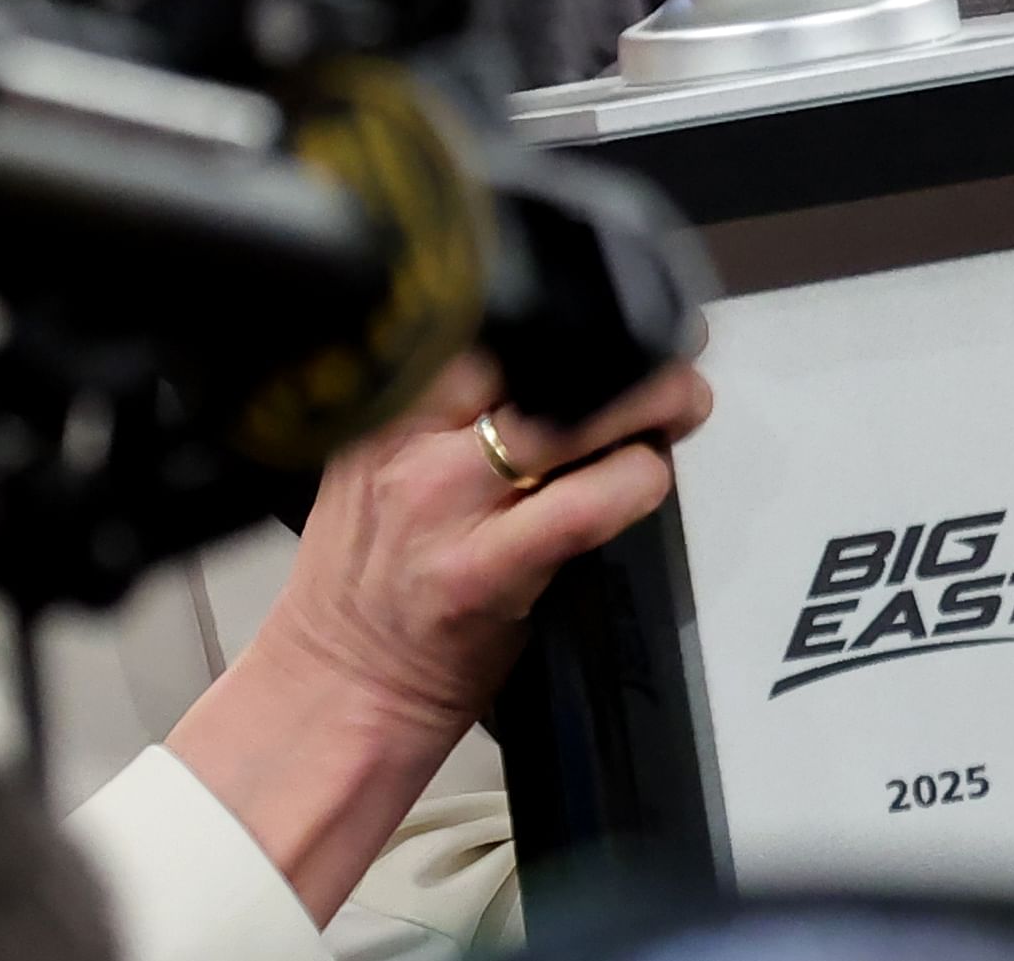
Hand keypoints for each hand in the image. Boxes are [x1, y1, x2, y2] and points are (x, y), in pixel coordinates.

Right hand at [167, 353, 708, 923]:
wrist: (333, 696)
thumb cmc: (367, 589)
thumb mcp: (382, 471)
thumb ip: (448, 418)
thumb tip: (561, 372)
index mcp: (384, 411)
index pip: (489, 325)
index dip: (567, 317)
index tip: (620, 320)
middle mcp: (406, 446)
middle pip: (530, 357)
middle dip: (622, 352)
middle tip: (673, 360)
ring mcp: (440, 508)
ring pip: (565, 422)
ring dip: (646, 409)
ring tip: (680, 410)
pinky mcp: (480, 574)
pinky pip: (580, 510)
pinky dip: (632, 484)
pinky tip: (647, 482)